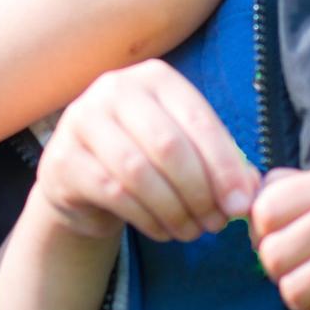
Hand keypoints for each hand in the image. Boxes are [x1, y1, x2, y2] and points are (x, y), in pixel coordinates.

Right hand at [37, 59, 259, 242]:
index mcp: (154, 77)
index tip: (241, 205)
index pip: (198, 121)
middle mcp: (114, 89)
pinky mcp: (62, 159)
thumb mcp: (186, 152)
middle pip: (169, 146)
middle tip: (216, 224)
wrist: (82, 181)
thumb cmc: (146, 159)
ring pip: (139, 173)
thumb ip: (221, 165)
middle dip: (200, 192)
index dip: (225, 167)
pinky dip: (146, 219)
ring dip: (174, 210)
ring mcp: (82, 121)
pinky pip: (113, 194)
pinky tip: (162, 231)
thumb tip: (248, 194)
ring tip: (192, 232)